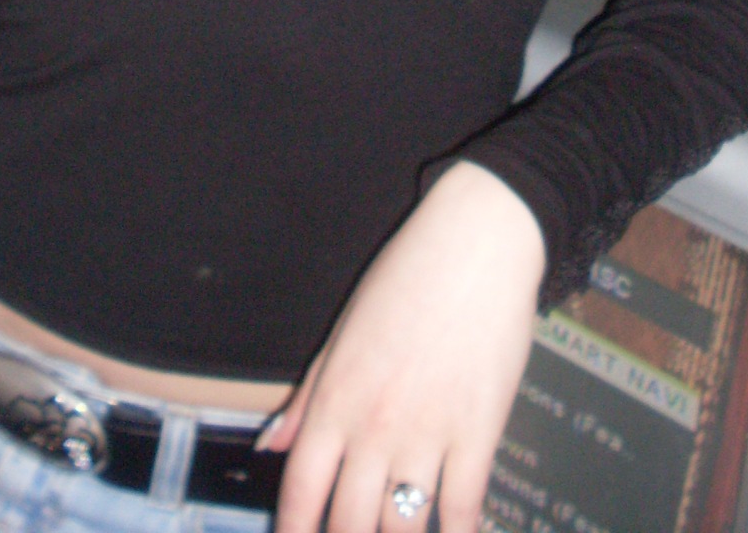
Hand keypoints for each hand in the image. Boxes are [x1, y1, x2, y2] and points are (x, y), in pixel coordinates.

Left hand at [262, 162, 544, 532]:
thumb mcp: (343, 332)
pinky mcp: (477, 434)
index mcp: (335, 399)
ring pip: (403, 526)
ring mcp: (426, 434)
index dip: (295, 530)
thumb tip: (270, 444)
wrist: (474, 245)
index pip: (302, 488)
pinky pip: (462, 506)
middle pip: (349, 522)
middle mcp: (373, 427)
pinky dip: (459, 532)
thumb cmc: (406, 278)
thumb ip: (307, 396)